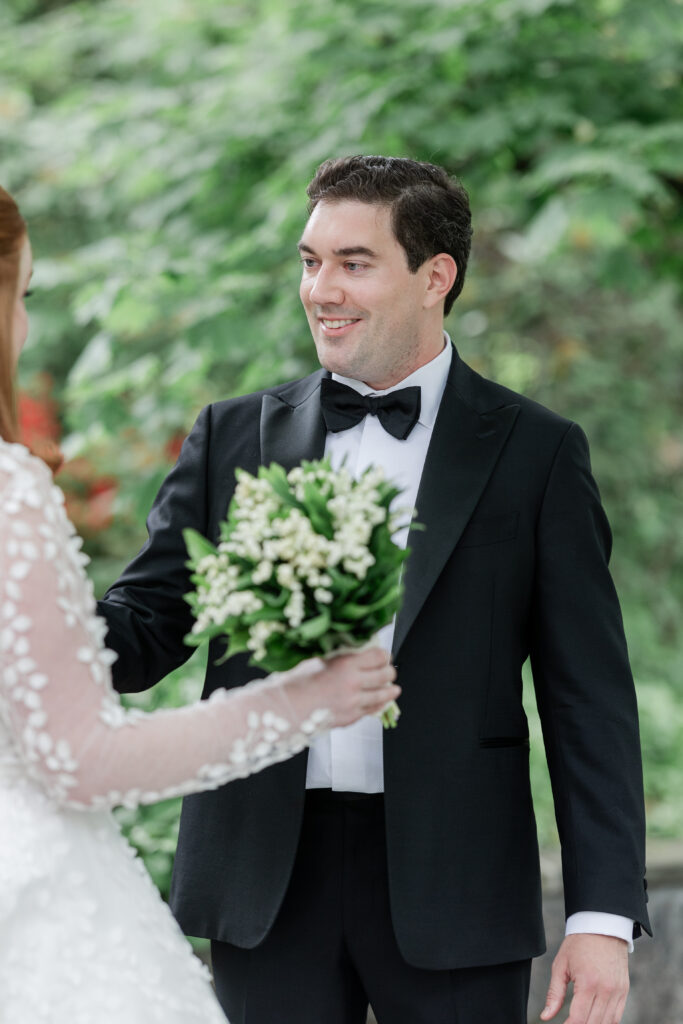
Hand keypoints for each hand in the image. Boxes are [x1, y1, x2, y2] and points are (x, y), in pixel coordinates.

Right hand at [283, 648, 398, 728]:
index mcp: (345, 664)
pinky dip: (378, 705)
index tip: (383, 655)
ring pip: (383, 695)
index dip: (384, 654)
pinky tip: (381, 702)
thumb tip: (352, 652)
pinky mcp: (350, 718)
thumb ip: (338, 657)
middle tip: (389, 670)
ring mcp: (353, 703)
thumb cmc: (295, 683)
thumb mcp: (318, 660)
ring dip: (390, 690)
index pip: (378, 656)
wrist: (285, 709)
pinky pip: (371, 710)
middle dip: (389, 672)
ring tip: (394, 689)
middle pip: (385, 675)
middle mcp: (354, 683)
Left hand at [541, 934, 628, 1023]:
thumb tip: (546, 1016)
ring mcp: (617, 991)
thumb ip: (554, 994)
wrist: (603, 926)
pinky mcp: (624, 991)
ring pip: (607, 1023)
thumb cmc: (579, 944)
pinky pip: (617, 1016)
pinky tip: (595, 1021)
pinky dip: (607, 1023)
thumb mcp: (561, 965)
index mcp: (588, 983)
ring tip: (581, 1022)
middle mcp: (605, 990)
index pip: (578, 1019)